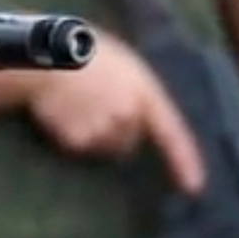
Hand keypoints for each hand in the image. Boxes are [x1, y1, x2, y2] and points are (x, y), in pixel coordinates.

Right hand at [23, 31, 205, 192]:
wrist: (45, 54)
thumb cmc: (81, 49)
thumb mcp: (121, 63)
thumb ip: (134, 91)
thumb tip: (136, 113)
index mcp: (144, 91)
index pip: (172, 134)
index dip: (184, 162)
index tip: (193, 188)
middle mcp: (129, 115)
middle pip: (127, 141)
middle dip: (115, 132)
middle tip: (91, 106)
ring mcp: (103, 129)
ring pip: (101, 146)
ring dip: (91, 133)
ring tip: (73, 106)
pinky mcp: (77, 140)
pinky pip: (77, 146)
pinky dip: (68, 135)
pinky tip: (59, 112)